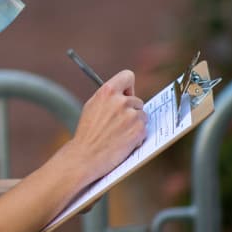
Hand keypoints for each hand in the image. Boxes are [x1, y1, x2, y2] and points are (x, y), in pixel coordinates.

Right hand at [67, 69, 146, 185]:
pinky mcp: (139, 130)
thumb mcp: (92, 106)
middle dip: (131, 111)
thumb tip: (125, 94)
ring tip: (120, 134)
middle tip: (118, 123)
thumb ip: (108, 97)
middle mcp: (121, 101)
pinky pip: (145, 128)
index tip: (126, 95)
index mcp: (107, 91)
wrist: (86, 155)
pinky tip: (124, 142)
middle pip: (137, 100)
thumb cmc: (87, 132)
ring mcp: (132, 115)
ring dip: (135, 124)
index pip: (127, 76)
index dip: (128, 87)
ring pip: (143, 115)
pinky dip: (138, 135)